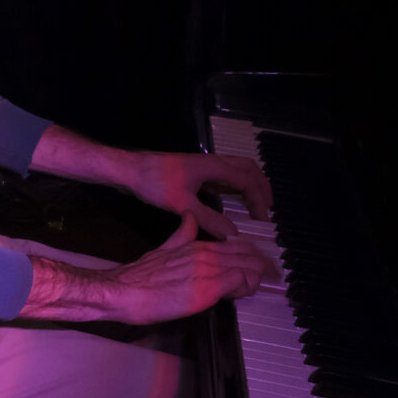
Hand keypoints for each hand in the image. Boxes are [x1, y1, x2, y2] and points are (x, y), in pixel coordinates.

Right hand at [21, 215, 272, 324]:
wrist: (124, 291)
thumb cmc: (139, 277)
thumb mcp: (162, 248)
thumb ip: (180, 235)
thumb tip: (188, 218)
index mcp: (196, 244)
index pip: (237, 246)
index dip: (252, 258)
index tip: (257, 269)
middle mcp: (205, 253)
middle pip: (249, 255)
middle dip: (262, 268)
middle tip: (266, 279)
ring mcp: (209, 269)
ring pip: (250, 267)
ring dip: (255, 279)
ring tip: (251, 290)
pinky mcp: (209, 287)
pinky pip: (242, 282)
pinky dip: (246, 288)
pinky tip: (238, 295)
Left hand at [123, 150, 273, 239]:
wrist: (129, 169)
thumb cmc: (154, 183)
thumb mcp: (182, 204)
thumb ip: (209, 219)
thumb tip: (233, 235)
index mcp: (214, 167)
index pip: (248, 182)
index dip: (260, 201)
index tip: (263, 220)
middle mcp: (213, 162)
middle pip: (249, 169)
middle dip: (262, 187)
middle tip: (268, 209)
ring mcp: (204, 165)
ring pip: (238, 169)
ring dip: (250, 184)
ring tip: (257, 203)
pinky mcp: (196, 170)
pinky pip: (225, 174)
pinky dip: (236, 185)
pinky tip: (232, 199)